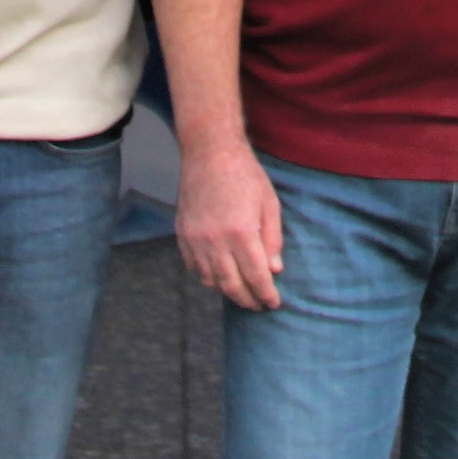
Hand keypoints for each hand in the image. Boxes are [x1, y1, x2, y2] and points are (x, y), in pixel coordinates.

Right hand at [174, 136, 287, 312]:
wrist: (210, 153)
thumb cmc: (245, 175)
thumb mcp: (269, 203)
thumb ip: (272, 239)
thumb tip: (274, 270)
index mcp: (241, 232)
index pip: (256, 276)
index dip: (265, 294)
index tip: (273, 303)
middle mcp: (215, 240)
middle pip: (231, 284)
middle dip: (247, 299)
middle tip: (258, 305)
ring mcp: (196, 239)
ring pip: (210, 280)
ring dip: (227, 291)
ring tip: (241, 294)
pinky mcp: (182, 234)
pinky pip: (193, 267)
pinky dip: (207, 277)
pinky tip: (219, 277)